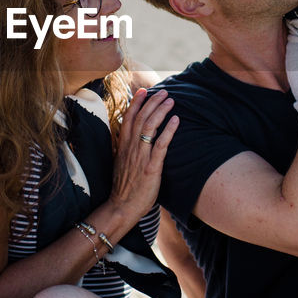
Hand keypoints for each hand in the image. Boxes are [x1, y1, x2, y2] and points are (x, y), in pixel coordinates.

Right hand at [110, 89, 178, 220]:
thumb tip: (133, 137)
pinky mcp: (151, 168)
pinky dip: (168, 131)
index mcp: (122, 146)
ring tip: (171, 100)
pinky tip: (176, 120)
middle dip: (152, 102)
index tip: (144, 91)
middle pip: (141, 118)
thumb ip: (127, 149)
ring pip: (150, 127)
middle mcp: (130, 148)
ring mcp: (140, 157)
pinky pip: (160, 145)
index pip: (128, 118)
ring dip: (161, 111)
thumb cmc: (124, 187)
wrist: (122, 206)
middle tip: (163, 91)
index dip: (136, 103)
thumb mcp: (121, 163)